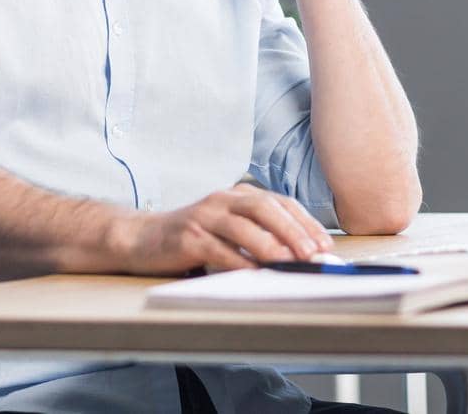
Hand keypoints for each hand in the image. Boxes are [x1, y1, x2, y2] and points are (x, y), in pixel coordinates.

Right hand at [111, 183, 334, 274]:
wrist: (142, 238)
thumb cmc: (194, 237)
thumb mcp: (229, 229)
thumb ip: (259, 235)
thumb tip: (300, 256)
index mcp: (238, 194)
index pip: (280, 203)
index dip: (305, 222)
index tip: (324, 245)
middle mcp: (222, 199)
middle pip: (265, 208)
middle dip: (293, 231)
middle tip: (313, 253)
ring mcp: (204, 216)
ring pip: (244, 227)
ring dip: (271, 245)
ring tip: (291, 262)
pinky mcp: (188, 237)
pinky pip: (219, 249)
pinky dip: (240, 262)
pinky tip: (255, 273)